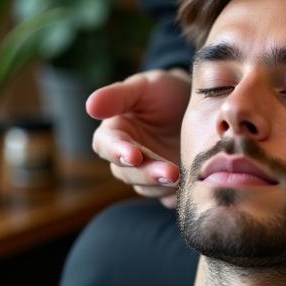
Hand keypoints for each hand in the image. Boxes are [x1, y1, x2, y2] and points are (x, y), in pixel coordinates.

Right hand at [86, 68, 190, 207]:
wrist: (195, 104)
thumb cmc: (164, 92)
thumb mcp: (144, 86)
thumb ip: (118, 96)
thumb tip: (90, 106)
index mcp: (115, 133)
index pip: (107, 146)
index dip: (118, 152)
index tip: (134, 156)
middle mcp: (128, 157)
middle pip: (127, 173)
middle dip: (148, 174)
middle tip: (171, 173)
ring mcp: (149, 173)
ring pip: (147, 188)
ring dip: (163, 186)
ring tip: (184, 177)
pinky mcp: (169, 186)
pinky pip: (168, 198)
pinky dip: (178, 196)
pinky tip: (191, 190)